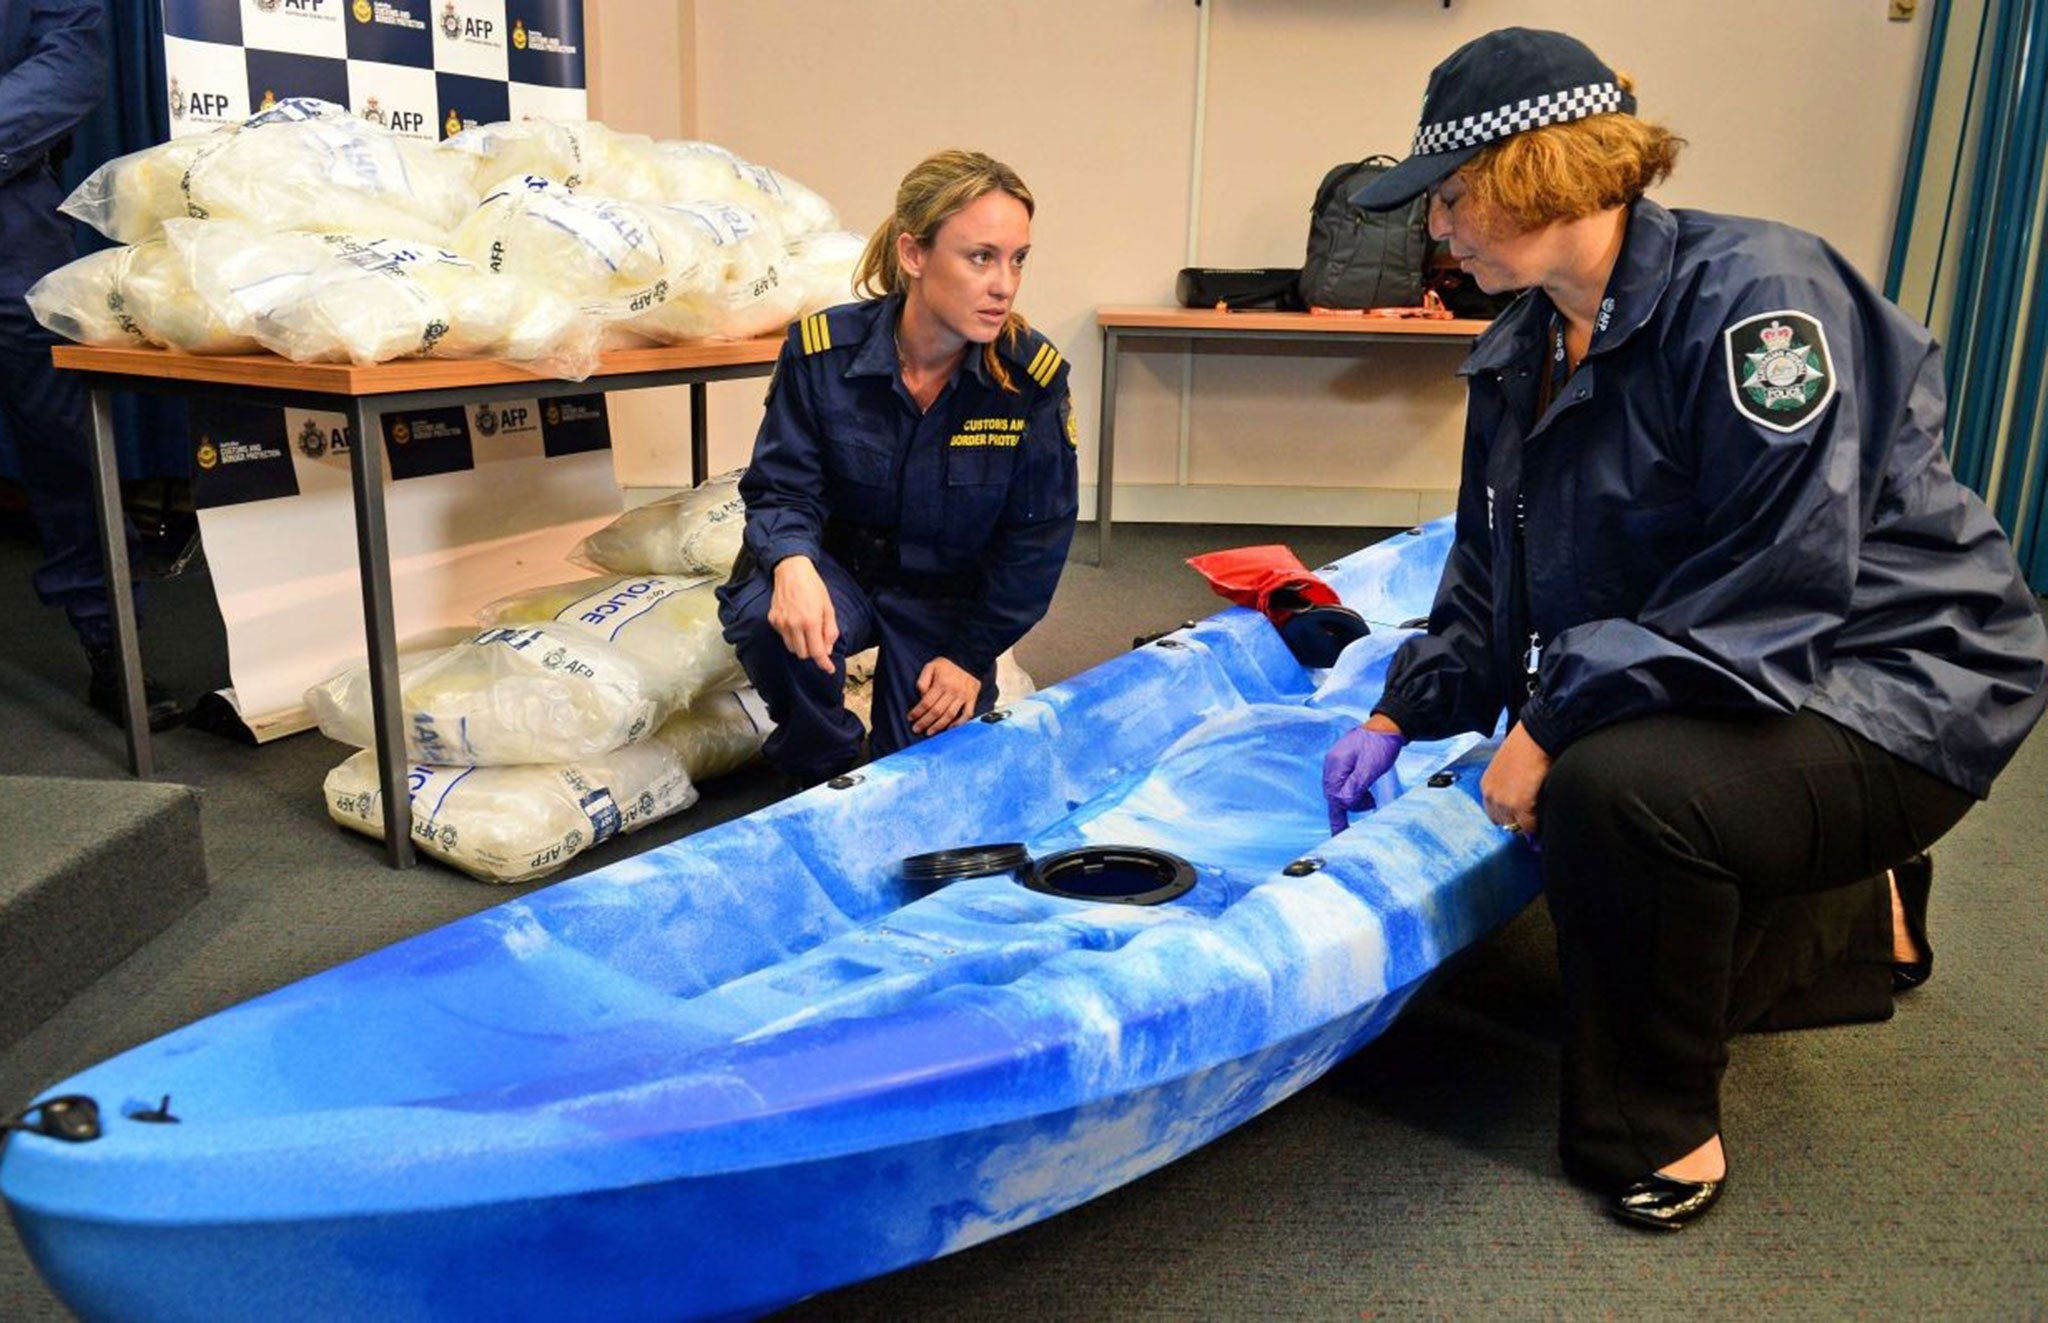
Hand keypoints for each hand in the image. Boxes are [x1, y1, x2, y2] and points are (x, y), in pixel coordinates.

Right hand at [768, 555, 837, 672]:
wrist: (792, 571)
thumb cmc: (812, 587)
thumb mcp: (828, 607)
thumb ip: (830, 631)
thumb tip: (827, 650)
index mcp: (810, 621)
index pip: (817, 652)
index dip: (824, 663)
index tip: (828, 669)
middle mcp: (794, 625)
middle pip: (803, 654)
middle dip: (812, 651)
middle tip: (817, 638)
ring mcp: (781, 623)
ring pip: (792, 648)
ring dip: (801, 645)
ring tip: (805, 628)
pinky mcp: (773, 620)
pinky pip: (783, 637)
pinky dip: (791, 635)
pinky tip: (795, 621)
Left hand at [908, 657, 981, 735]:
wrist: (968, 659)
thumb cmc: (947, 665)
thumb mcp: (931, 666)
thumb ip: (923, 681)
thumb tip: (922, 696)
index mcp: (941, 683)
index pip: (926, 702)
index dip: (917, 712)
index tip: (910, 718)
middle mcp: (953, 691)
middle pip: (936, 712)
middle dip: (925, 722)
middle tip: (916, 729)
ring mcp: (963, 696)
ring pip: (949, 716)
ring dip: (938, 726)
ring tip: (929, 732)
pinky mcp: (972, 699)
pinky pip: (966, 715)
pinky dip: (959, 724)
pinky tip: (950, 729)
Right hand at [1323, 718, 1405, 833]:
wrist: (1388, 726)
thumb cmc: (1381, 744)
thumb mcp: (1370, 767)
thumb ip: (1355, 786)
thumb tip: (1343, 804)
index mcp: (1335, 765)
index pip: (1334, 796)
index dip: (1343, 813)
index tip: (1345, 831)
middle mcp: (1332, 765)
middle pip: (1335, 795)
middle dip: (1352, 804)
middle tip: (1372, 802)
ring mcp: (1337, 764)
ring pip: (1340, 791)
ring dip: (1355, 797)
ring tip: (1372, 794)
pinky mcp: (1345, 764)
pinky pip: (1345, 784)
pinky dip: (1355, 790)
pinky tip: (1367, 788)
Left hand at [1481, 722, 1551, 837]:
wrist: (1538, 735)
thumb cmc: (1527, 746)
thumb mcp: (1508, 767)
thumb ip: (1510, 785)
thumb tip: (1522, 798)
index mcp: (1487, 786)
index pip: (1495, 815)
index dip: (1511, 817)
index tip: (1523, 817)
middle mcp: (1492, 797)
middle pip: (1506, 824)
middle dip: (1520, 823)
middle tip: (1536, 819)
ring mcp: (1505, 803)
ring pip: (1519, 828)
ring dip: (1530, 824)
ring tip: (1543, 817)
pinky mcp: (1521, 806)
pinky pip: (1531, 827)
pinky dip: (1540, 825)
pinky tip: (1548, 815)